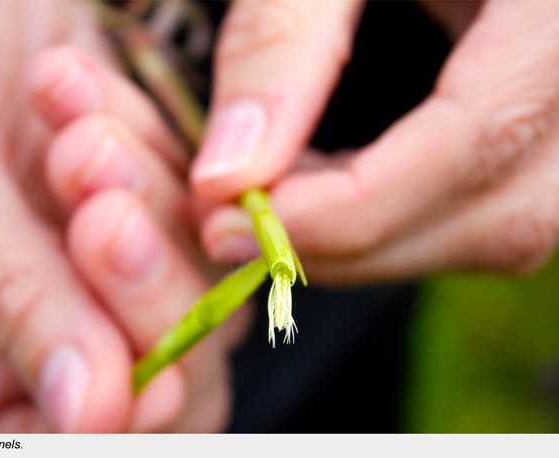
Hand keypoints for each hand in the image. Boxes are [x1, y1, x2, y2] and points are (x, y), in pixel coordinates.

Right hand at [0, 1, 234, 431]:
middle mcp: (28, 311)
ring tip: (72, 125)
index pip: (61, 432)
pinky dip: (150, 140)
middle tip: (97, 200)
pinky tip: (73, 85)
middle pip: (146, 363)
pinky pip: (188, 191)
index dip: (118, 414)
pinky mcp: (132, 179)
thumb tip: (85, 410)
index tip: (146, 367)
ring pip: (183, 274)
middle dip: (139, 289)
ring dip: (143, 197)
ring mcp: (86, 245)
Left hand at [196, 1, 558, 281]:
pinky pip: (493, 206)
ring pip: (504, 227)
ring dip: (373, 240)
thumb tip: (226, 176)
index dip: (356, 205)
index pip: (484, 135)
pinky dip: (401, 221)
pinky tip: (327, 188)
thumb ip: (281, 43)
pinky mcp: (554, 133)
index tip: (235, 217)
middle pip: (503, 211)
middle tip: (231, 225)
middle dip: (353, 241)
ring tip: (273, 202)